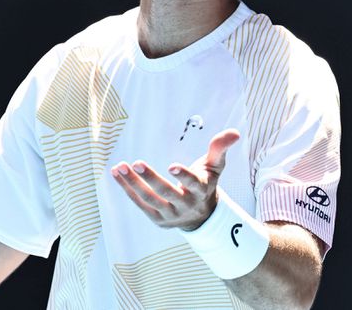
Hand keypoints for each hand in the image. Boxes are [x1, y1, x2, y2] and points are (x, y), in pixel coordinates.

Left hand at [110, 129, 240, 230]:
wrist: (201, 216)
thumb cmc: (205, 183)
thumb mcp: (214, 167)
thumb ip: (220, 148)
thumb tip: (234, 132)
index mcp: (201, 190)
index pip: (193, 184)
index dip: (183, 176)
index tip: (172, 166)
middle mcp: (186, 204)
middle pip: (166, 192)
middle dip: (150, 178)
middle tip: (136, 162)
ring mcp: (170, 214)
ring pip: (149, 199)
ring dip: (133, 183)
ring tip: (120, 167)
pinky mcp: (157, 218)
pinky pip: (139, 203)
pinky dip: (127, 189)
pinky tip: (116, 174)